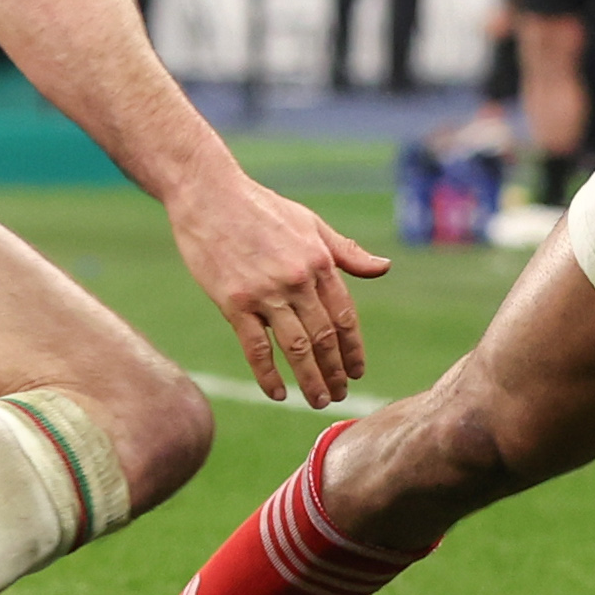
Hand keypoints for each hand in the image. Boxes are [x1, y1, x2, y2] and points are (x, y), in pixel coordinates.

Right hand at [167, 172, 391, 407]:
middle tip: (339, 394)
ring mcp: (265, 293)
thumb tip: (384, 268)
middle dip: (335, 371)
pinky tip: (278, 393)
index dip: (353, 349)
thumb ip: (346, 251)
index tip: (357, 372)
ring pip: (296, 347)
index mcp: (319, 262)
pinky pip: (256, 347)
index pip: (344, 316)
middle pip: (324, 337)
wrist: (210, 194)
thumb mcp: (311, 223)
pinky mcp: (234, 302)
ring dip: (311, 379)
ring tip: (318, 400)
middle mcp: (297, 280)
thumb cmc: (261, 207)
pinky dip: (269, 375)